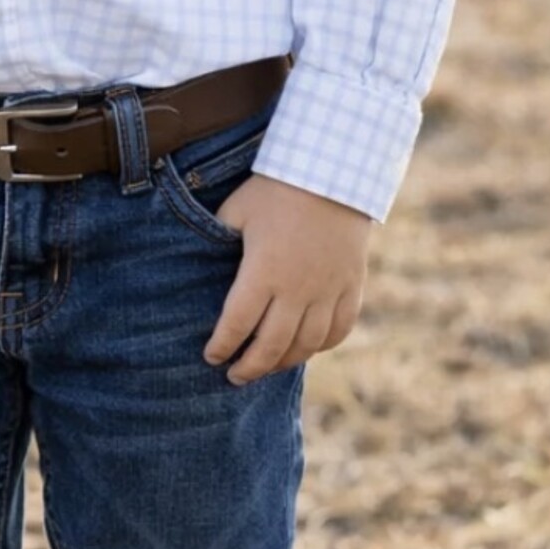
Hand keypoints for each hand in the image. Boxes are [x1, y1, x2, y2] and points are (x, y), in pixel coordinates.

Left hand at [203, 174, 371, 383]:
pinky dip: (321, 345)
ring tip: (267, 367)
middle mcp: (297, 289)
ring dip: (283, 362)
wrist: (333, 172)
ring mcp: (328, 291)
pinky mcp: (351, 286)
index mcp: (263, 272)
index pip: (236, 325)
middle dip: (249, 368)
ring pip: (306, 345)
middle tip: (235, 376)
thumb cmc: (276, 189)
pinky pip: (339, 330)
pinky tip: (306, 348)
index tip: (211, 357)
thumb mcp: (235, 211)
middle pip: (271, 346)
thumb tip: (198, 261)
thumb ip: (218, 241)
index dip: (222, 347)